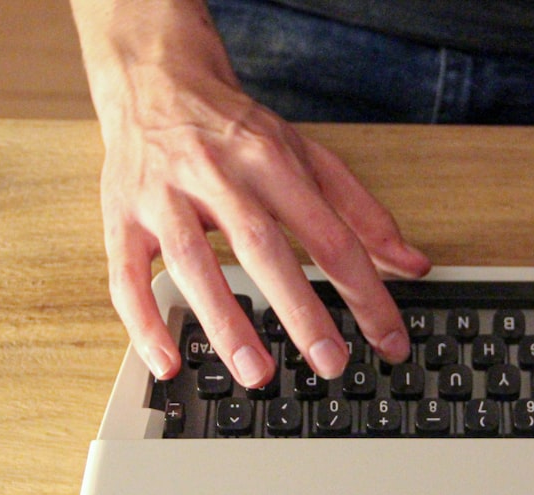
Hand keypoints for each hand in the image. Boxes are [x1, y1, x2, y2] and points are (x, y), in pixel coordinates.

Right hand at [100, 70, 430, 386]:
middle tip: (330, 362)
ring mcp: (163, 196)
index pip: (329, 235)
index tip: (388, 340)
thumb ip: (362, 214)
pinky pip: (125, 274)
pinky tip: (168, 363)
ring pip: (192, 261)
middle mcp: (218, 176)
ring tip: (256, 373)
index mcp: (272, 162)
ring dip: (223, 321)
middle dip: (299, 308)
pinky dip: (143, 322)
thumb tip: (414, 265)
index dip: (365, 291)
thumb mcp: (308, 158)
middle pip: (262, 246)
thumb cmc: (237, 131)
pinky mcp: (119, 216)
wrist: (155, 81)